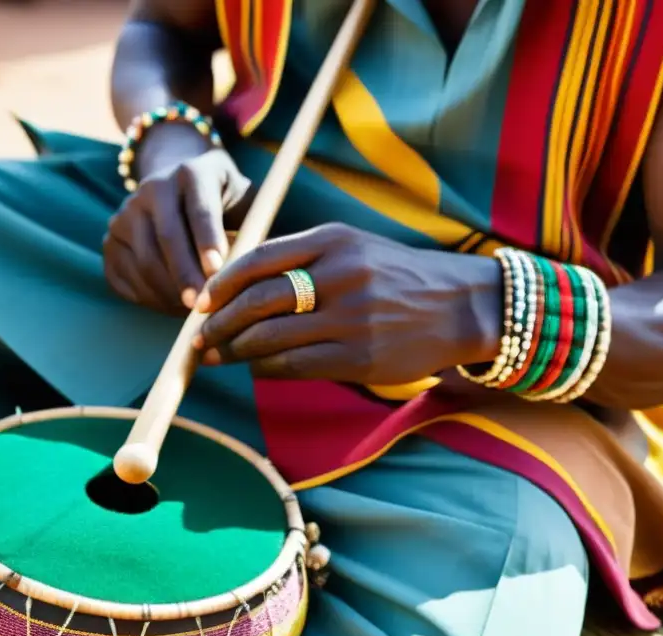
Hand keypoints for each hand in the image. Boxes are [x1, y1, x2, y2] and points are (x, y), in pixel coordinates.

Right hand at [103, 145, 252, 314]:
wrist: (178, 189)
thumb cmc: (224, 204)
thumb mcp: (244, 203)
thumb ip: (250, 230)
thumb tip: (252, 273)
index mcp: (191, 173)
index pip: (199, 209)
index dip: (208, 242)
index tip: (218, 272)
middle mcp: (152, 188)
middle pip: (167, 237)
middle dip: (186, 275)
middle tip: (202, 305)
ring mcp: (125, 214)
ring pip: (143, 260)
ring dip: (168, 292)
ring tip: (192, 311)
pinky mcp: (111, 240)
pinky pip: (124, 275)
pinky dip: (148, 297)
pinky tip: (170, 306)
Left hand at [193, 224, 502, 381]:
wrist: (461, 307)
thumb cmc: (397, 276)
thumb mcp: (354, 248)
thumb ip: (302, 258)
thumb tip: (239, 285)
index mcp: (335, 240)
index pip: (260, 259)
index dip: (222, 283)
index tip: (203, 300)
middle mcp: (341, 275)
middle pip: (258, 300)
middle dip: (219, 321)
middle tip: (200, 335)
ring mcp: (351, 319)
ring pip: (270, 337)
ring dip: (236, 350)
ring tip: (219, 354)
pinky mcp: (359, 358)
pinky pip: (294, 366)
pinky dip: (266, 368)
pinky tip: (256, 367)